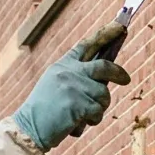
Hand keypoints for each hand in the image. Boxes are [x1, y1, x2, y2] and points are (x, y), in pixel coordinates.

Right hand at [11, 23, 129, 149]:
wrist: (28, 128)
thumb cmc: (45, 110)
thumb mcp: (56, 83)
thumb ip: (77, 76)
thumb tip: (107, 76)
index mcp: (63, 64)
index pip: (87, 44)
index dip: (106, 33)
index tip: (120, 26)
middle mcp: (69, 71)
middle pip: (103, 66)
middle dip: (118, 72)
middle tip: (126, 79)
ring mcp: (74, 87)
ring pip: (103, 94)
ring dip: (99, 107)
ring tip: (83, 115)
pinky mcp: (78, 103)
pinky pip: (98, 111)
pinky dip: (92, 120)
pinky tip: (77, 123)